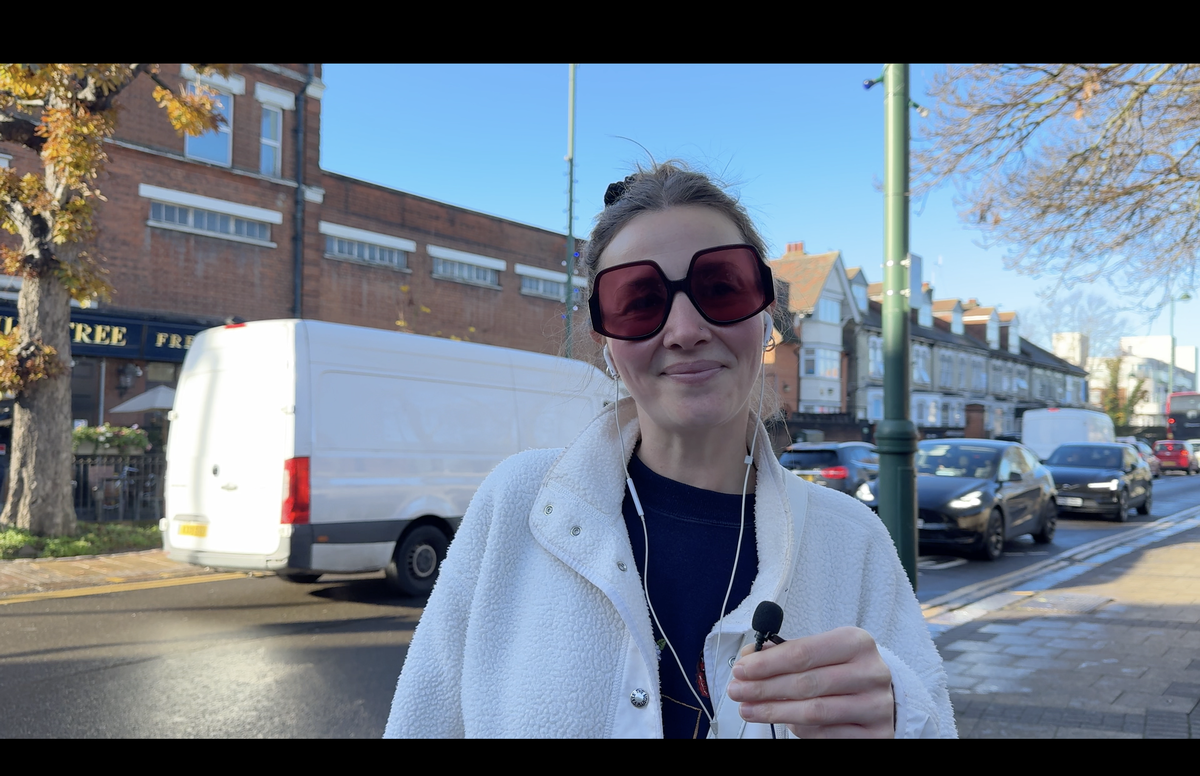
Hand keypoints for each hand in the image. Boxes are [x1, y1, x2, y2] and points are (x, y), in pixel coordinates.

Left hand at [725, 626, 893, 737]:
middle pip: (805, 683)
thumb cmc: (844, 668)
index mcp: (856, 642)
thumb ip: (785, 652)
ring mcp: (876, 705)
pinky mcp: (876, 733)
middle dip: (764, 689)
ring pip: (814, 712)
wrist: (883, 694)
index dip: (766, 664)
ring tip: (749, 709)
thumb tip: (747, 659)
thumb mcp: (820, 650)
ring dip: (774, 712)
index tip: (740, 670)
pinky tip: (783, 721)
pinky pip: (825, 734)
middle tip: (737, 692)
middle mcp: (871, 672)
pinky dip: (799, 729)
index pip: (802, 653)